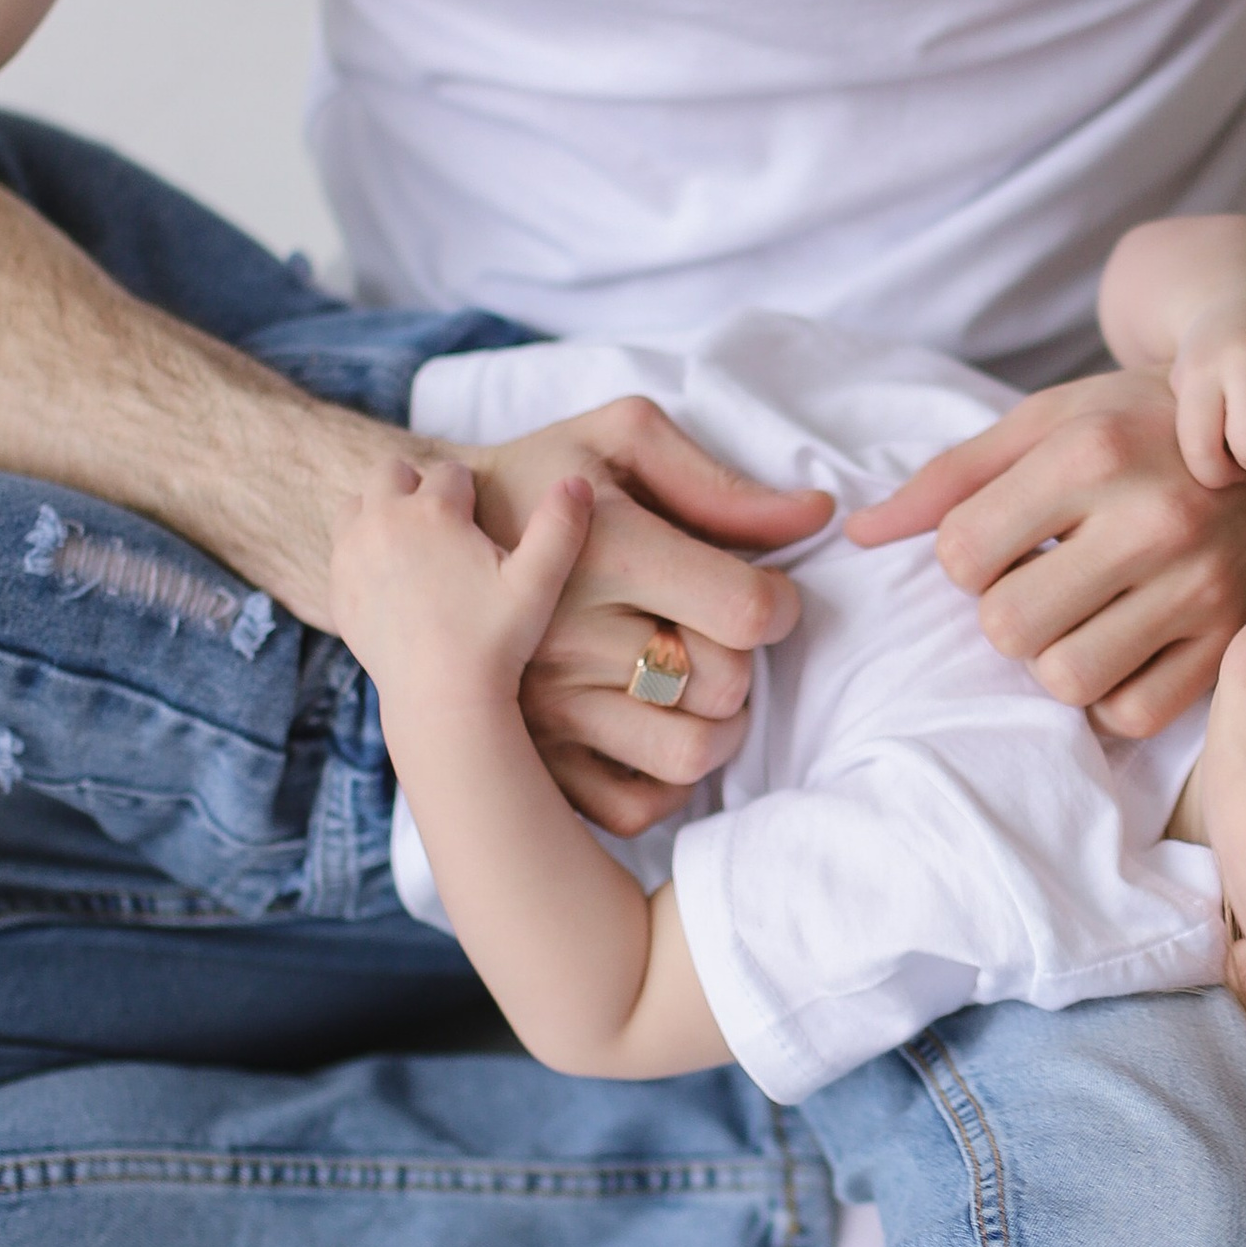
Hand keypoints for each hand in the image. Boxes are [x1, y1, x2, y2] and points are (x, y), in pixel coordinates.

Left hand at [329, 452, 594, 717]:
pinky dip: (362, 550)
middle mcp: (384, 521)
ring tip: (413, 545)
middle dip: (417, 488)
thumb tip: (577, 481)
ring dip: (382, 512)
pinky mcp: (338, 586)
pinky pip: (342, 546)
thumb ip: (561, 525)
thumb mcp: (540, 581)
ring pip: (359, 504)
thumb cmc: (496, 639)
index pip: (450, 473)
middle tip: (443, 527)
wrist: (441, 697)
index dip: (469, 494)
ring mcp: (352, 553)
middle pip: (392, 472)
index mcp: (433, 510)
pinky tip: (393, 580)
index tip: (478, 524)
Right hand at [464, 402, 829, 834]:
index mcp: (605, 549)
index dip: (780, 604)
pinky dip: (669, 781)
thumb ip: (720, 482)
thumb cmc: (544, 480)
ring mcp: (545, 705)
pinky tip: (661, 726)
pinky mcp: (532, 755)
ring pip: (689, 755)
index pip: (745, 611)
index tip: (765, 593)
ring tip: (698, 682)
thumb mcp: (622, 438)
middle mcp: (568, 635)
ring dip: (719, 724)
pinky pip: (636, 808)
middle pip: (725, 684)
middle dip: (745, 657)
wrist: (431, 541)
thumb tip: (814, 515)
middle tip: (717, 632)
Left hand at [844, 368, 1245, 737]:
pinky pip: (1133, 715)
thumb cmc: (1148, 429)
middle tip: (1039, 582)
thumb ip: (953, 475)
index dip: (965, 558)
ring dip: (1054, 656)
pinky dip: (1111, 695)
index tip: (1003, 542)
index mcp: (1093, 450)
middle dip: (1004, 611)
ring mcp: (1201, 587)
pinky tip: (1121, 646)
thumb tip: (857, 534)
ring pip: (1065, 677)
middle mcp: (1153, 518)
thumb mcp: (1054, 420)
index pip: (962, 553)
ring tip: (1079, 614)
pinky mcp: (1231, 641)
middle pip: (1006, 626)